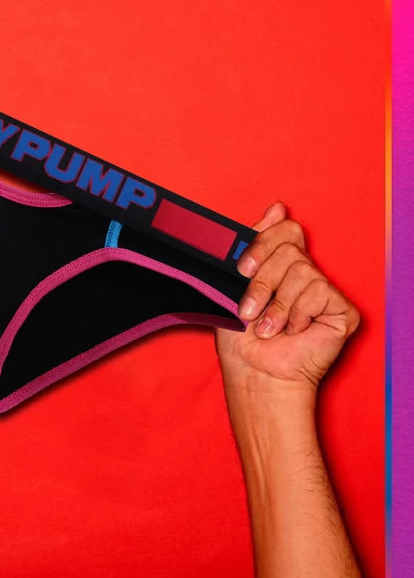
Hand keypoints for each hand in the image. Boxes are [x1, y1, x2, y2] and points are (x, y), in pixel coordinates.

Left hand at [215, 202, 359, 394]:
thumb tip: (276, 207)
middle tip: (248, 309)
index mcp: (280, 265)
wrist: (253, 371)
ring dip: (276, 304)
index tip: (243, 268)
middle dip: (261, 282)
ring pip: (301, 270)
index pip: (284, 229)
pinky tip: (293, 331)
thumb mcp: (234, 284)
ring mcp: (324, 291)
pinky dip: (297, 313)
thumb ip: (253, 246)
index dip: (263, 242)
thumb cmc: (240, 336)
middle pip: (289, 248)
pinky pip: (318, 291)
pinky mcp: (342, 310)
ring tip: (267, 328)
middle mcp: (305, 274)